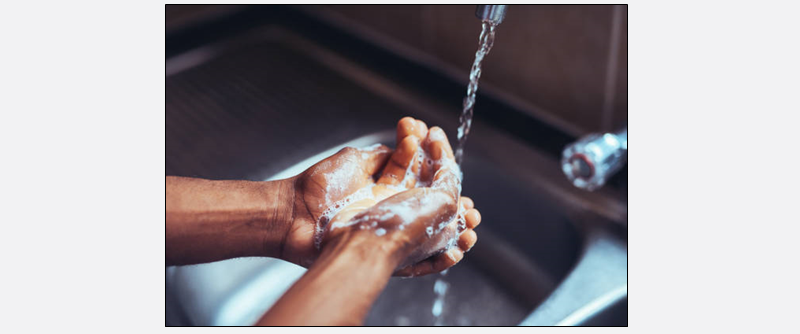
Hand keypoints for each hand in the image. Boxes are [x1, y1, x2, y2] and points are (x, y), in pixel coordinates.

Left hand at [284, 117, 480, 274]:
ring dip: (454, 226)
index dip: (434, 160)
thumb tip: (407, 147)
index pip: (419, 172)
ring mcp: (387, 229)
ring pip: (431, 230)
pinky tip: (457, 247)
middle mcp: (389, 206)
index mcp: (384, 184)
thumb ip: (382, 155)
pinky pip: (419, 258)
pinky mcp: (384, 252)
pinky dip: (440, 255)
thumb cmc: (317, 187)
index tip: (440, 144)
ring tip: (472, 219)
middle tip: (469, 200)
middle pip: (431, 202)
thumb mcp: (354, 159)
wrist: (292, 214)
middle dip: (454, 200)